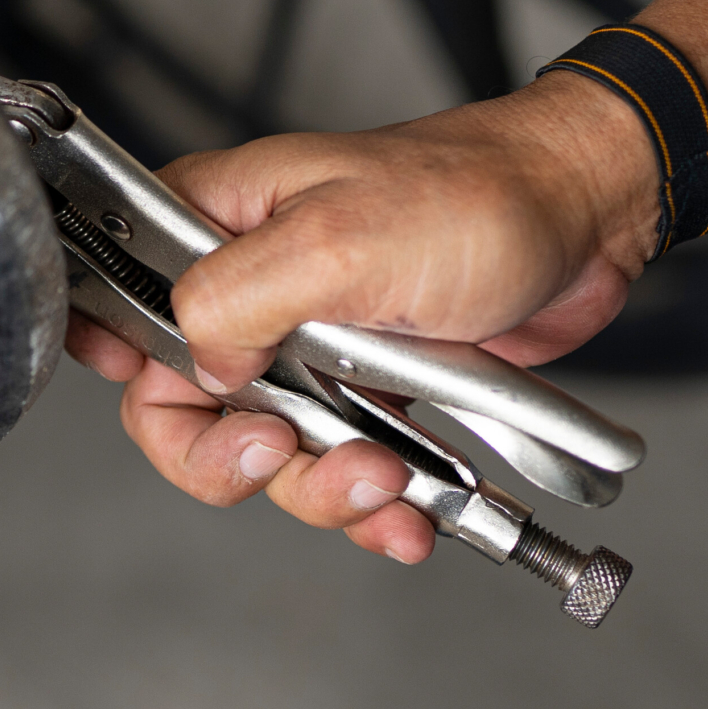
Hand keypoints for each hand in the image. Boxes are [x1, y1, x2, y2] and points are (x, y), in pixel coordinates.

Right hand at [68, 76, 658, 562]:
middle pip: (181, 410)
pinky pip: (343, 473)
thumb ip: (236, 299)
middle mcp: (249, 290)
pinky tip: (412, 514)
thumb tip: (198, 366)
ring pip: (269, 458)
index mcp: (214, 225)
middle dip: (232, 458)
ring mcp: (308, 348)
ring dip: (323, 491)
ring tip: (388, 482)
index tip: (170, 406)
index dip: (119, 365)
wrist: (587, 218)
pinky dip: (375, 508)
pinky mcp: (368, 392)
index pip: (120, 303)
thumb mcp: (337, 238)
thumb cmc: (472, 194)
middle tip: (282, 454)